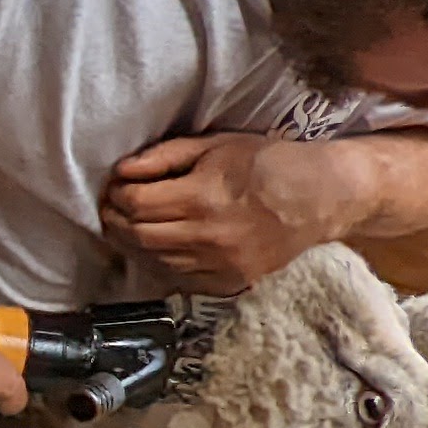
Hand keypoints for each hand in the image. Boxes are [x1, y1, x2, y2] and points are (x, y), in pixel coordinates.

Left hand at [101, 133, 351, 292]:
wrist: (318, 197)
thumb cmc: (265, 162)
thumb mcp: (214, 145)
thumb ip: (164, 157)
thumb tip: (121, 171)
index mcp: (201, 197)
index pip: (136, 204)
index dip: (116, 196)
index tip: (113, 188)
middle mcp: (207, 236)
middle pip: (139, 236)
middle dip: (116, 222)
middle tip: (109, 209)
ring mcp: (219, 264)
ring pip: (154, 261)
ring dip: (132, 245)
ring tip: (126, 227)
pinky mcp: (229, 282)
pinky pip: (179, 278)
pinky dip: (159, 264)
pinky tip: (154, 248)